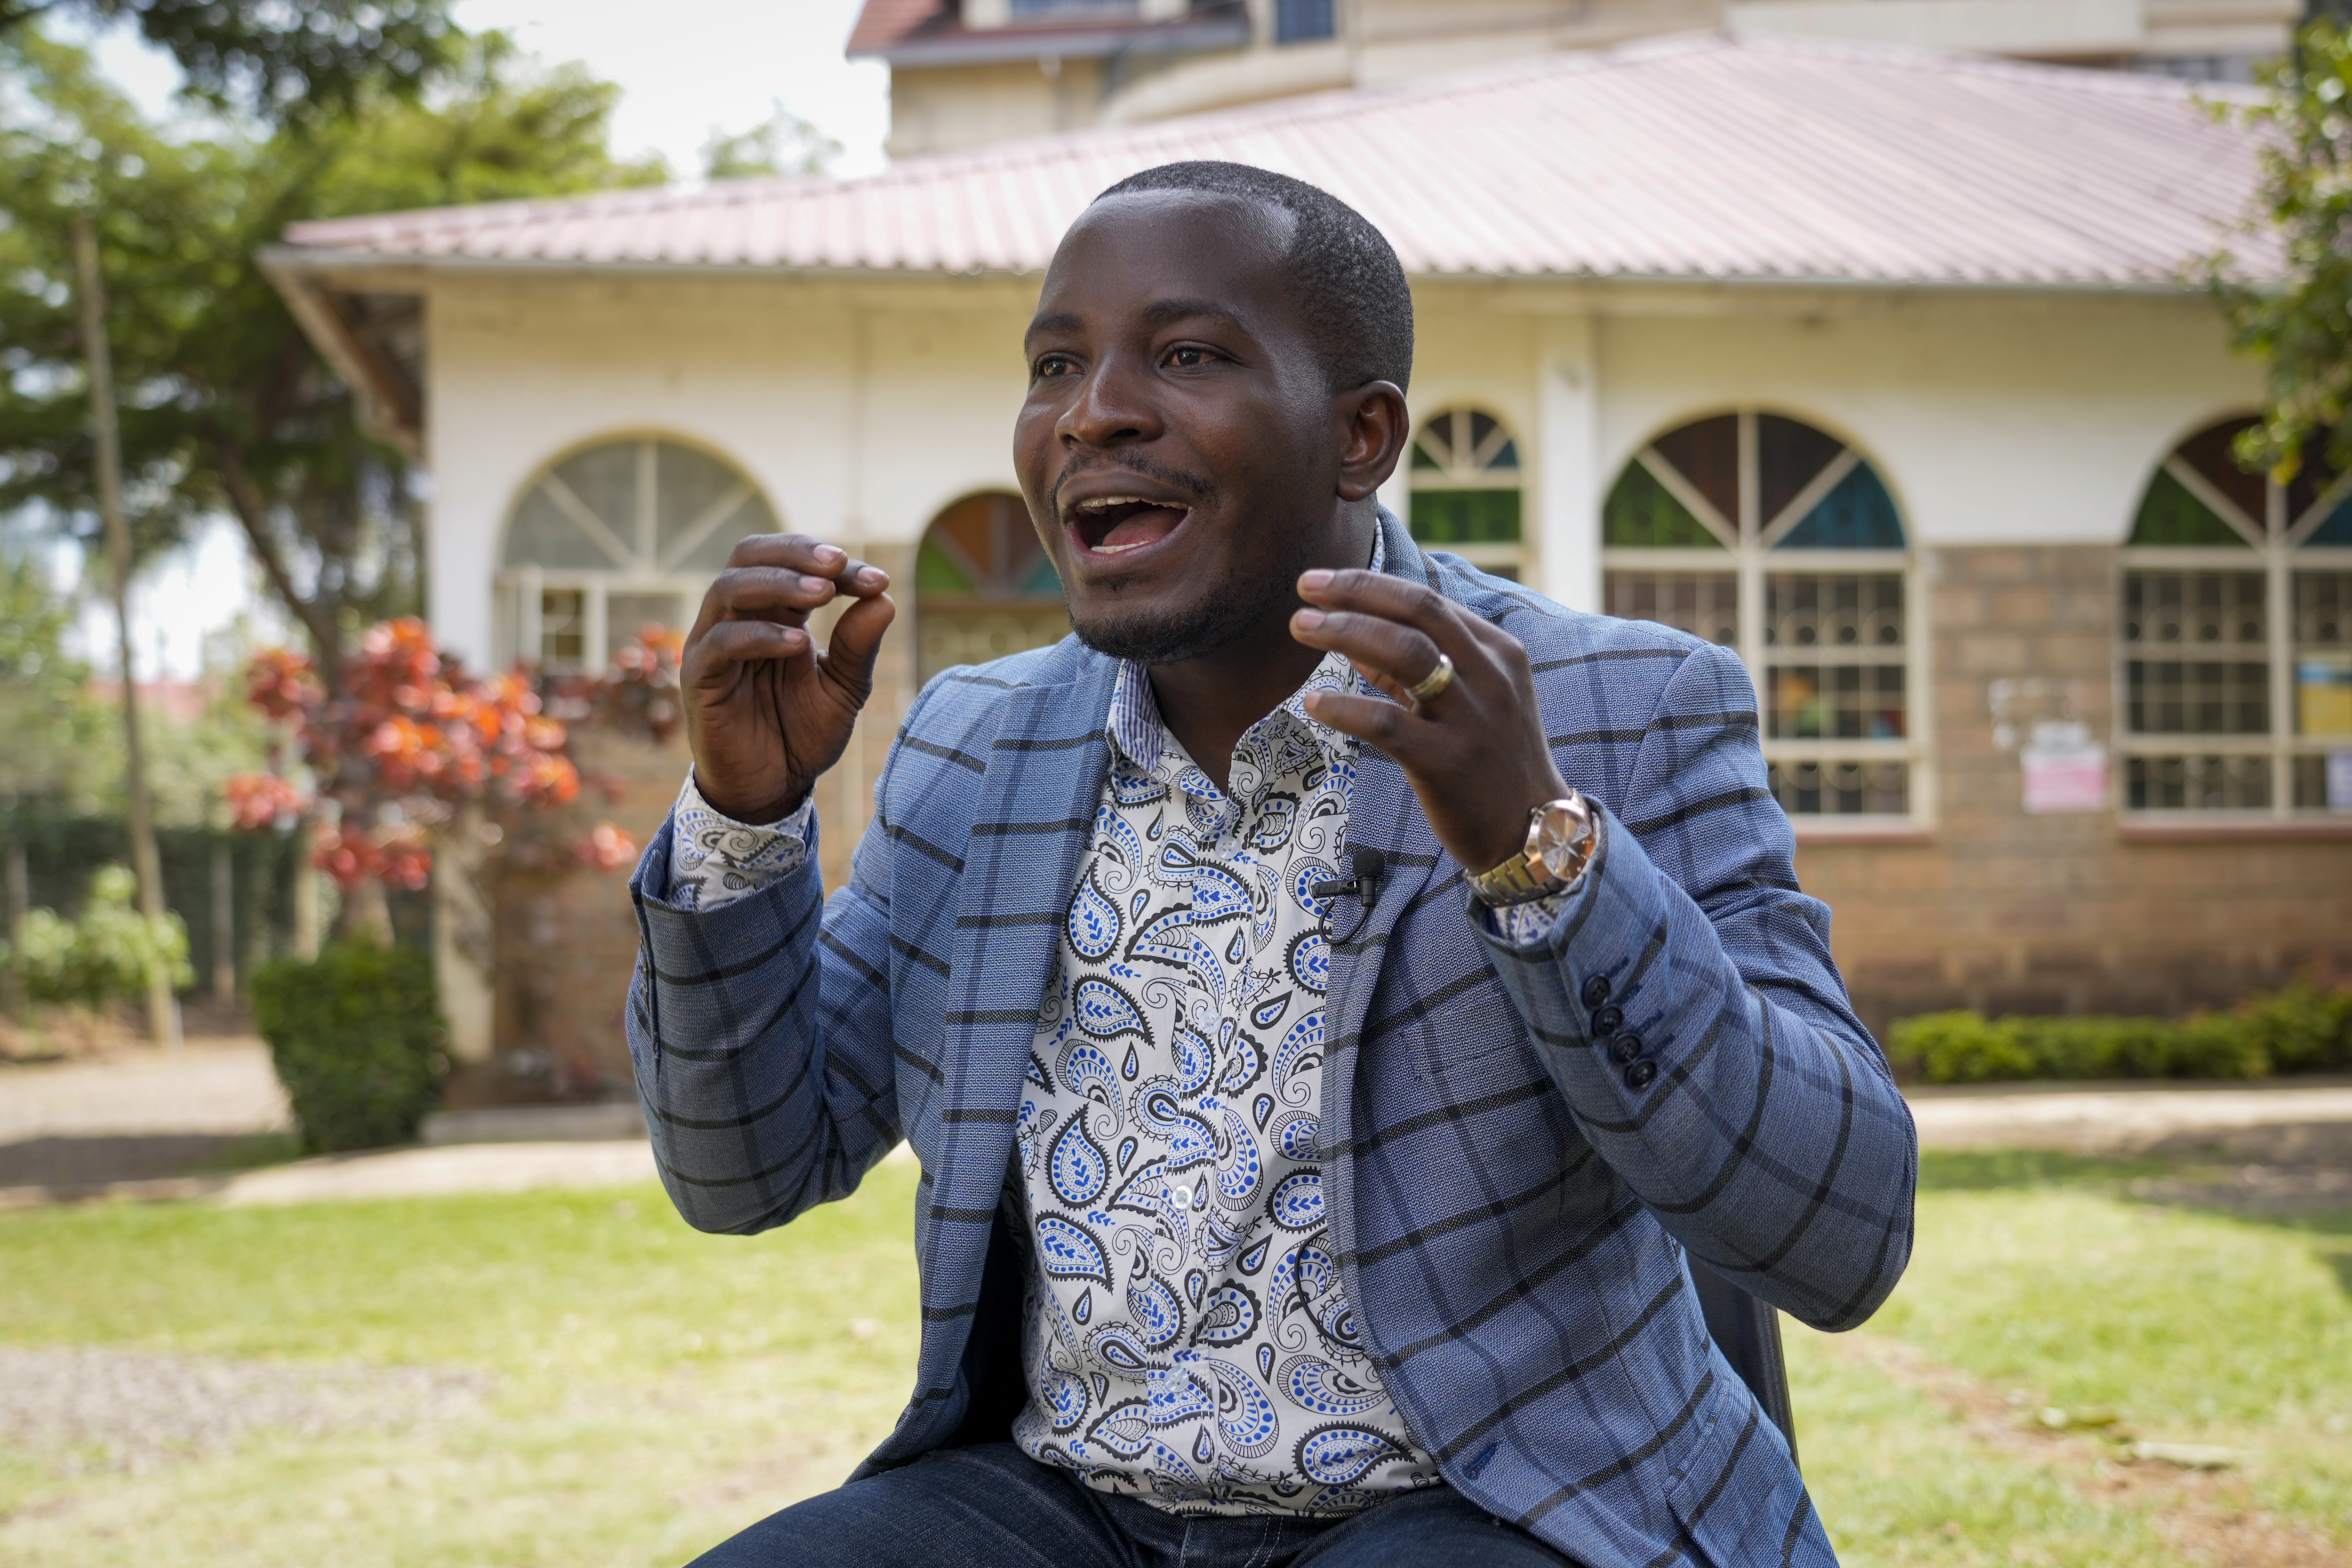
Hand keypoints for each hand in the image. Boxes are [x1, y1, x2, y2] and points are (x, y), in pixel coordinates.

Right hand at [682, 534, 894, 823]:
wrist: (772, 788)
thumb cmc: (803, 733)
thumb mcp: (843, 689)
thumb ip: (859, 646)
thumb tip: (884, 597)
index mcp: (774, 613)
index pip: (795, 564)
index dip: (836, 567)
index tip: (877, 579)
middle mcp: (739, 618)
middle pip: (750, 555)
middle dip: (796, 552)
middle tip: (838, 563)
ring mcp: (713, 644)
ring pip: (729, 588)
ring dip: (778, 583)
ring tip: (823, 593)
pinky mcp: (699, 677)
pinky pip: (721, 642)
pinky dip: (760, 636)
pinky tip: (798, 644)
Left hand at [1289, 569, 1568, 874]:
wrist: (1531, 831)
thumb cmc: (1489, 761)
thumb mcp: (1469, 701)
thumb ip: (1415, 668)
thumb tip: (1352, 635)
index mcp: (1497, 652)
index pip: (1427, 602)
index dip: (1370, 585)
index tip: (1323, 582)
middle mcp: (1489, 676)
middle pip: (1417, 611)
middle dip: (1356, 591)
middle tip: (1304, 588)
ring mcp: (1470, 718)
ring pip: (1405, 653)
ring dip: (1345, 631)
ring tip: (1299, 627)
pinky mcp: (1447, 762)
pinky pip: (1387, 723)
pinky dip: (1344, 707)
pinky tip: (1313, 702)